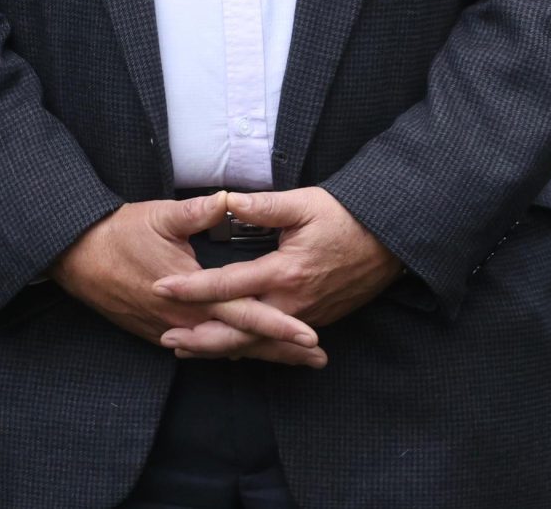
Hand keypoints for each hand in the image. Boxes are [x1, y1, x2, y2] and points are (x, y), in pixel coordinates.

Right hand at [51, 194, 324, 368]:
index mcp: (191, 292)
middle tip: (319, 360)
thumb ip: (199, 212)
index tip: (312, 337)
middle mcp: (185, 320)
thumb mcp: (160, 216)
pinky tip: (246, 351)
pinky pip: (201, 348)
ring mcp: (170, 331)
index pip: (245, 314)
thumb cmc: (119, 233)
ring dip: (260, 354)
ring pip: (223, 349)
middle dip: (282, 352)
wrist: (77, 257)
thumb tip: (230, 199)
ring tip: (294, 360)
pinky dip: (228, 351)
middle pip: (242, 342)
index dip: (280, 326)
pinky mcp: (157, 333)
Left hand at [152, 187, 399, 350]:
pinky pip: (276, 342)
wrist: (389, 241)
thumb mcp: (304, 204)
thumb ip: (263, 206)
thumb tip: (226, 201)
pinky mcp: (315, 320)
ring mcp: (306, 316)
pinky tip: (230, 351)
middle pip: (239, 330)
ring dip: (222, 348)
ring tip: (188, 350)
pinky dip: (250, 347)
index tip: (161, 287)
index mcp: (285, 272)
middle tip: (167, 340)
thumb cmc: (344, 217)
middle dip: (202, 338)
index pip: (228, 284)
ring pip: (257, 342)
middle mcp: (293, 302)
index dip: (192, 287)